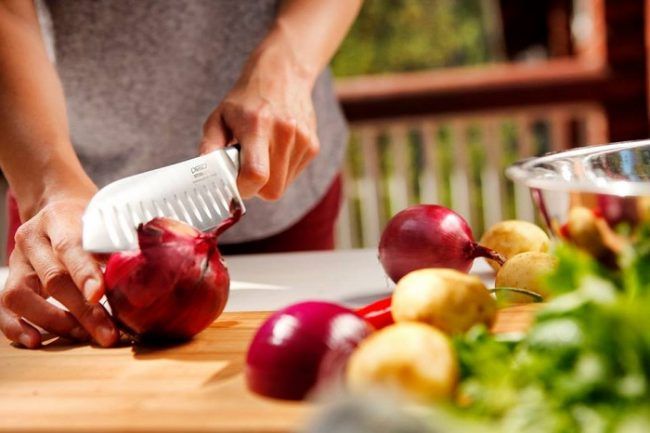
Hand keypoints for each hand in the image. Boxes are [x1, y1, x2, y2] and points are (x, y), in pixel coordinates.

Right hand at [0, 193, 118, 347]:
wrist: (57, 206)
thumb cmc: (89, 220)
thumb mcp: (105, 221)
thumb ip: (120, 242)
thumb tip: (149, 260)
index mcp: (60, 220)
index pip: (70, 247)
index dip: (84, 273)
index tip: (99, 294)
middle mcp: (33, 239)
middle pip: (53, 278)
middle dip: (83, 311)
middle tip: (108, 333)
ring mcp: (18, 260)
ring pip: (22, 295)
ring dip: (54, 321)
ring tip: (83, 335)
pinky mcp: (10, 279)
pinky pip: (4, 307)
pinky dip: (16, 327)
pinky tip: (37, 341)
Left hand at [200, 41, 319, 199]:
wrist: (282, 75)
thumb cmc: (246, 101)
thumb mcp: (219, 117)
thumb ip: (210, 146)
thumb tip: (204, 172)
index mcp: (257, 125)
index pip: (256, 174)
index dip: (243, 188)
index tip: (234, 184)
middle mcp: (284, 132)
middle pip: (273, 189)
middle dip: (256, 188)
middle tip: (244, 171)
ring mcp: (303, 139)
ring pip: (284, 186)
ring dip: (269, 180)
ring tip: (261, 155)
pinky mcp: (313, 146)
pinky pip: (293, 175)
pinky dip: (281, 171)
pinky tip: (274, 151)